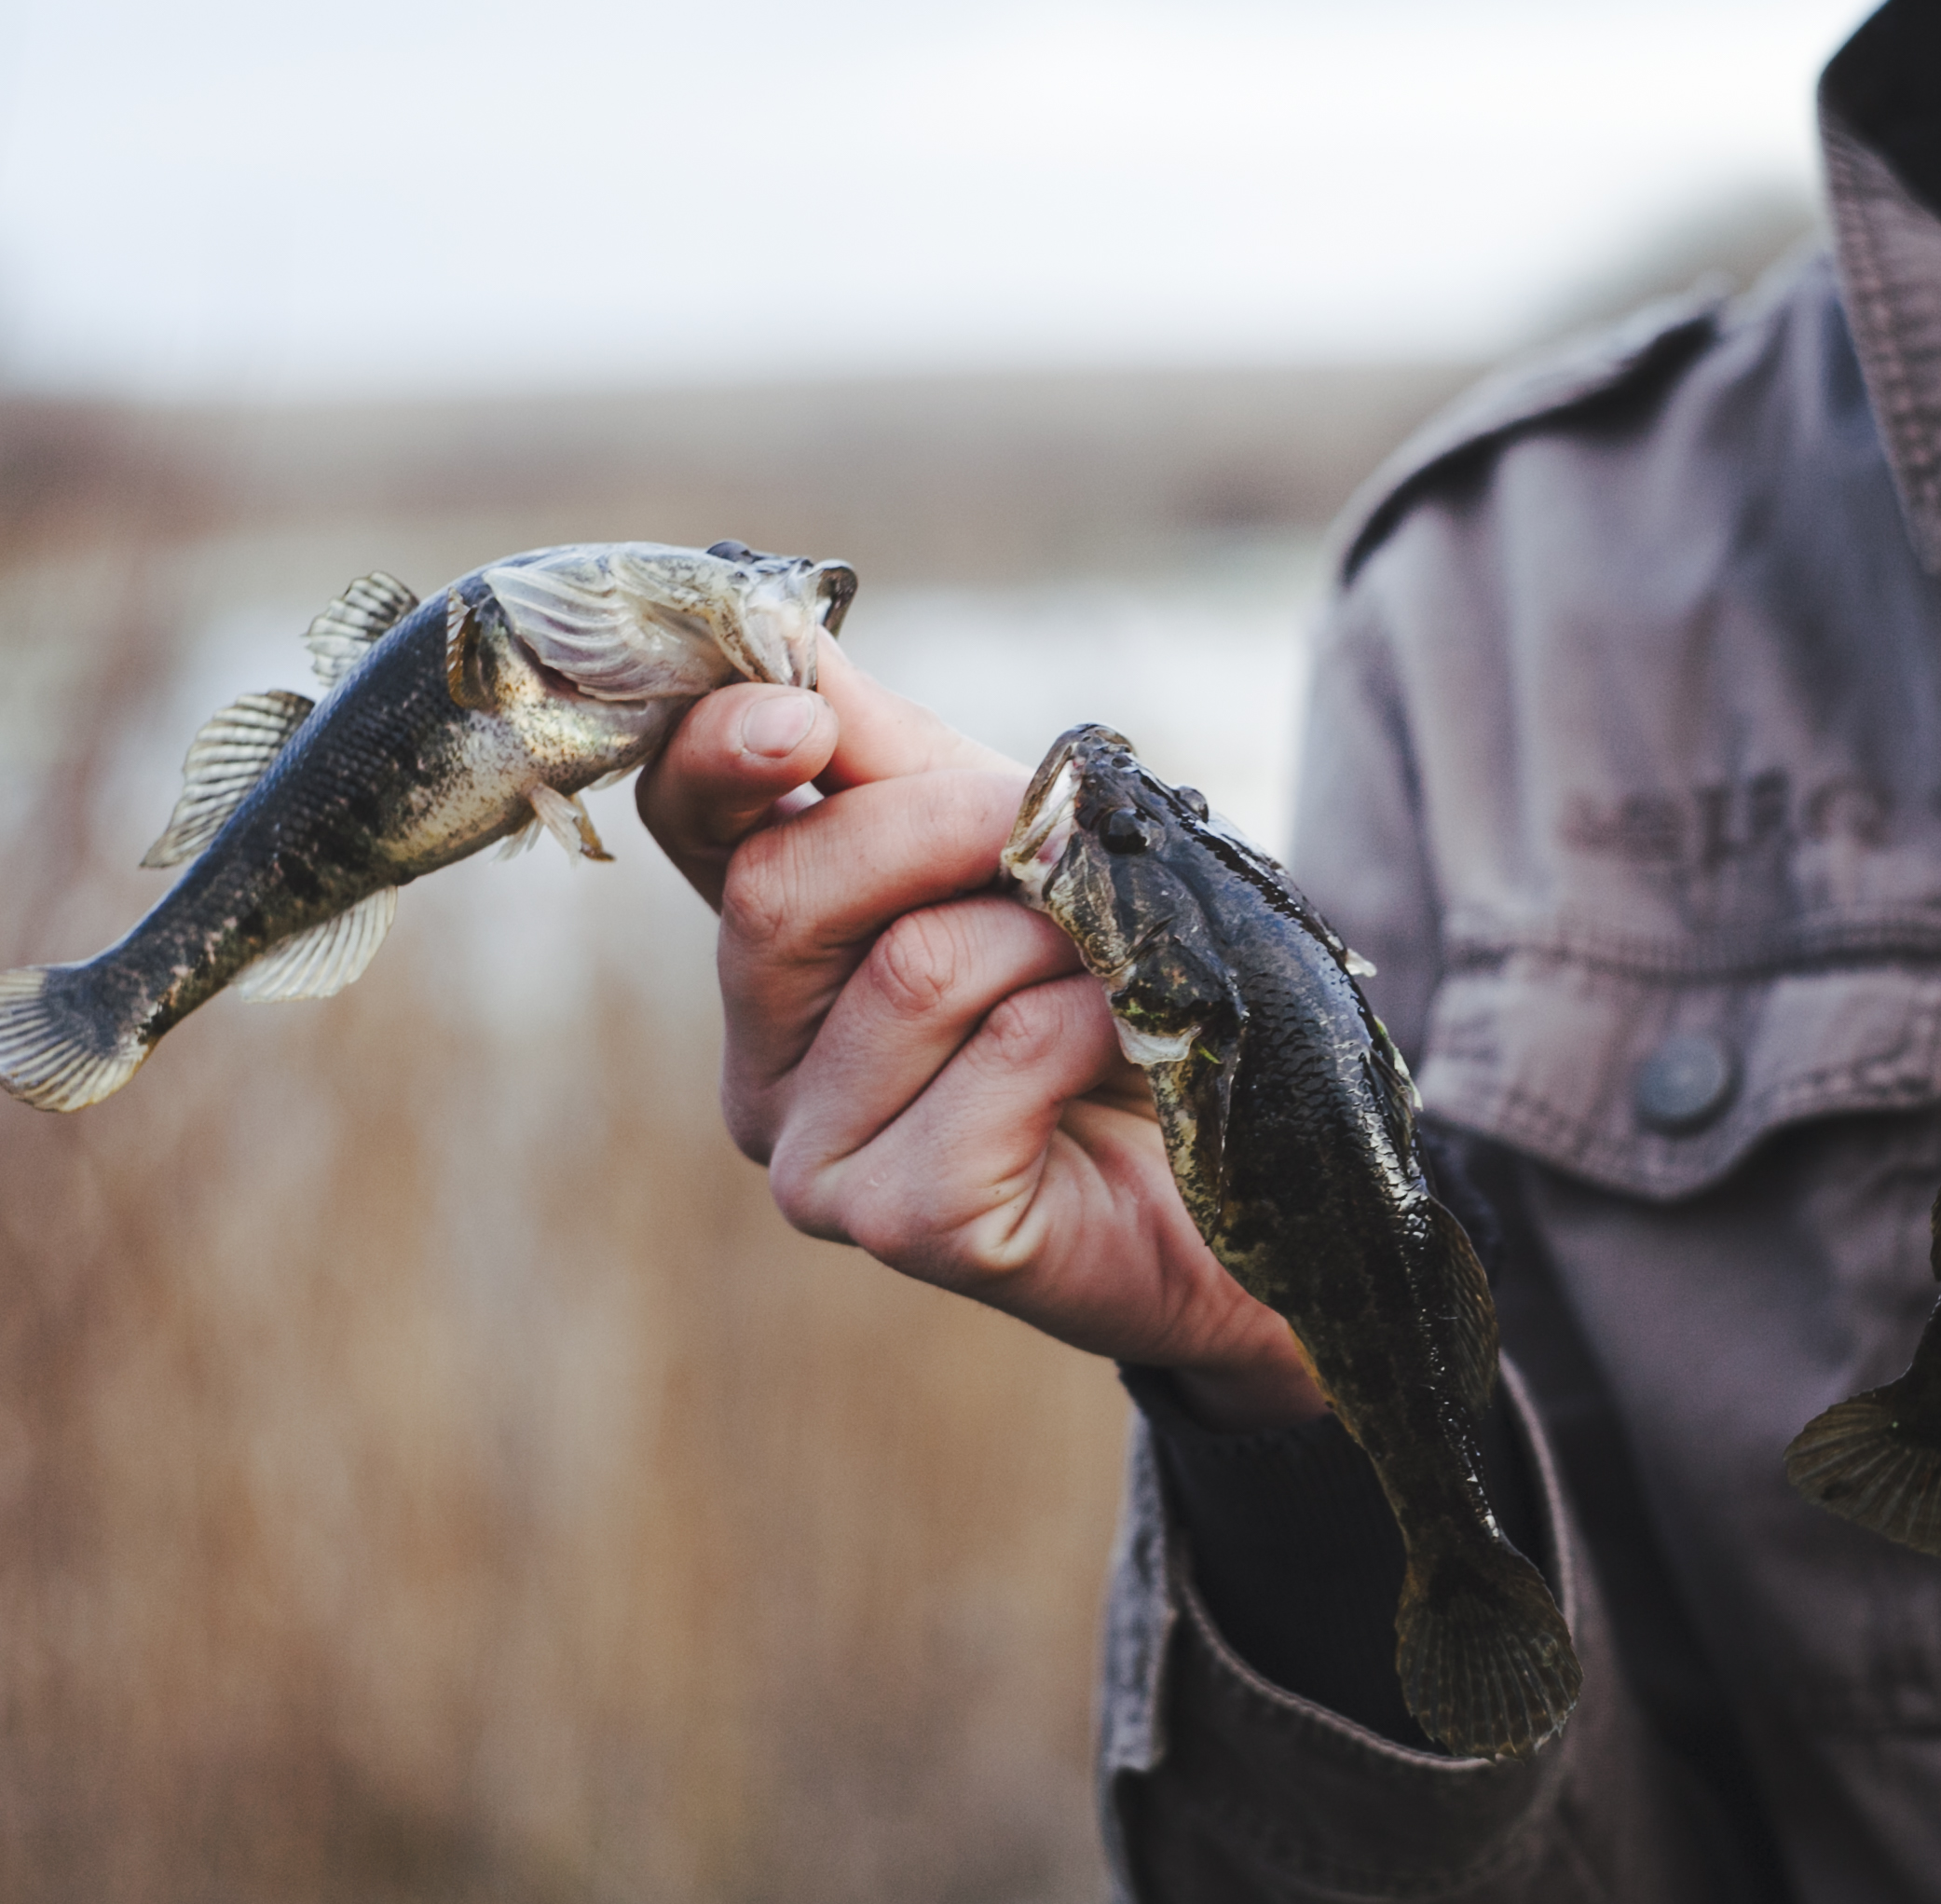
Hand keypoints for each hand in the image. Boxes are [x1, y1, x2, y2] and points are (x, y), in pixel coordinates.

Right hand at [635, 640, 1325, 1429]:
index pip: (688, 818)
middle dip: (947, 827)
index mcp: (780, 946)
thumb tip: (788, 642)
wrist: (1252, 1174)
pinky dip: (1089, 1027)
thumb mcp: (1017, 852)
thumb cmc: (1127, 1004)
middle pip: (782, 887)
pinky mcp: (902, 1223)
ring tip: (1107, 981)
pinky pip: (999, 1062)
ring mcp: (816, 1156)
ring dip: (1052, 944)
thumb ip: (895, 759)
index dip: (717, 750)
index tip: (796, 715)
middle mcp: (765, 1057)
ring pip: (913, 969)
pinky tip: (1123, 1056)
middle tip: (1052, 838)